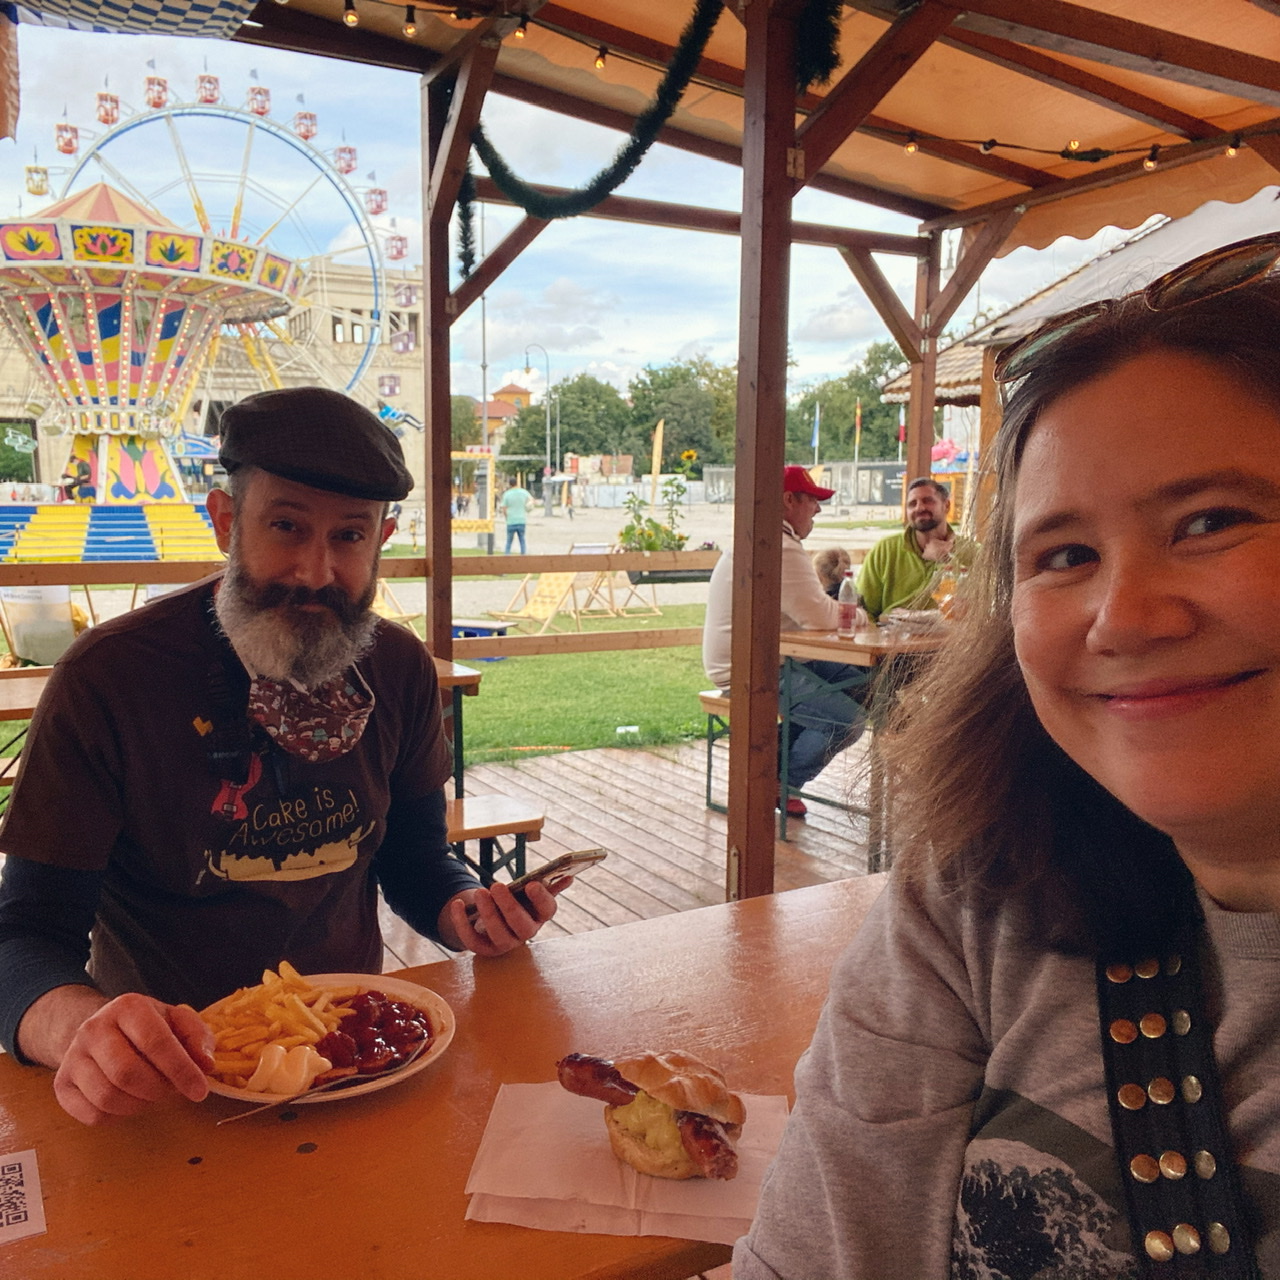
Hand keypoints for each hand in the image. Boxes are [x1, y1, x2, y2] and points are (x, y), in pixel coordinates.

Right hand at [51, 993, 213, 1125]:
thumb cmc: (147, 1027)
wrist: (100, 1029)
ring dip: (139, 1105)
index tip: (200, 1091)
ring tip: (152, 1093)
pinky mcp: (62, 1084)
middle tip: (172, 1090)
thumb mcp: (177, 1021)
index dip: (181, 1070)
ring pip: (107, 1097)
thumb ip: (197, 1037)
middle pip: (128, 1073)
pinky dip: (118, 1116)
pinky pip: (92, 1114)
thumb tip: (205, 1065)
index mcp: (128, 1007)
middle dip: (158, 1089)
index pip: (156, 1042)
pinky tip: (129, 1100)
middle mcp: (94, 1028)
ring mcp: (72, 1057)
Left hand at [441, 878, 559, 957]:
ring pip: (498, 934)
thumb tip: (569, 876)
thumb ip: (547, 886)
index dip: (541, 898)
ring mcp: (505, 943)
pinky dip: (462, 923)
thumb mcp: (528, 893)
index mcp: (539, 916)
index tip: (531, 884)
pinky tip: (457, 904)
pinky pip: (472, 941)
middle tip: (496, 885)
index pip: (547, 911)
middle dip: (509, 906)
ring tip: (480, 893)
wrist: (489, 919)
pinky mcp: (484, 949)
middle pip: (522, 925)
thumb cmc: (514, 902)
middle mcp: (525, 933)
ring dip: (488, 913)